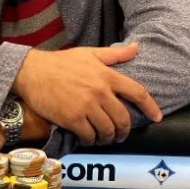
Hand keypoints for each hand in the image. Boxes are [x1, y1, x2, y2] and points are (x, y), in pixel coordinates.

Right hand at [12, 42, 161, 145]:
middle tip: (121, 135)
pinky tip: (88, 139)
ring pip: (107, 130)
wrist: (32, 71)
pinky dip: (91, 141)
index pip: (137, 92)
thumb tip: (136, 47)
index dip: (150, 106)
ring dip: (108, 138)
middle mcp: (100, 91)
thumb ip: (114, 54)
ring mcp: (86, 106)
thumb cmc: (60, 62)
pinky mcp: (72, 118)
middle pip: (123, 118)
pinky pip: (89, 136)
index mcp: (107, 75)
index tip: (157, 117)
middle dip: (125, 131)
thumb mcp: (89, 53)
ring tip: (104, 139)